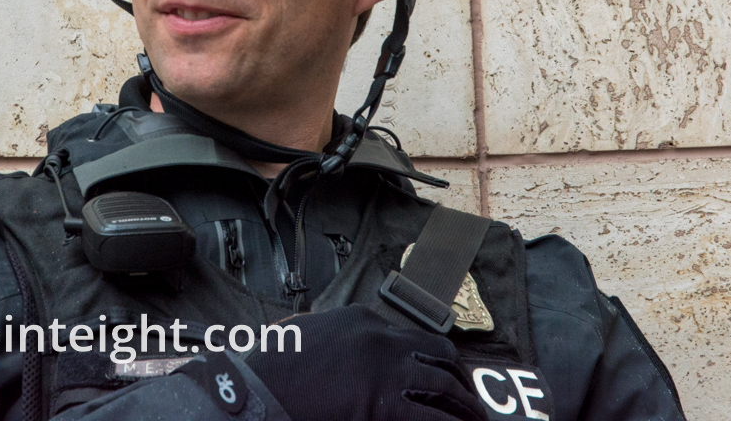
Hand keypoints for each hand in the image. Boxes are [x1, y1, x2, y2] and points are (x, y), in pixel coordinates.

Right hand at [243, 305, 487, 420]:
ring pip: (444, 383)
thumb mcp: (303, 337)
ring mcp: (385, 368)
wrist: (253, 389)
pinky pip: (433, 417)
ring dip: (465, 404)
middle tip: (468, 396)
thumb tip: (348, 359)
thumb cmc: (269, 369)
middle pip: (437, 351)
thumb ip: (331, 339)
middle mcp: (379, 337)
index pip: (408, 334)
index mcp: (358, 319)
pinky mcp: (384, 403)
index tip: (439, 371)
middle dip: (458, 375)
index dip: (430, 357)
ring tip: (476, 419)